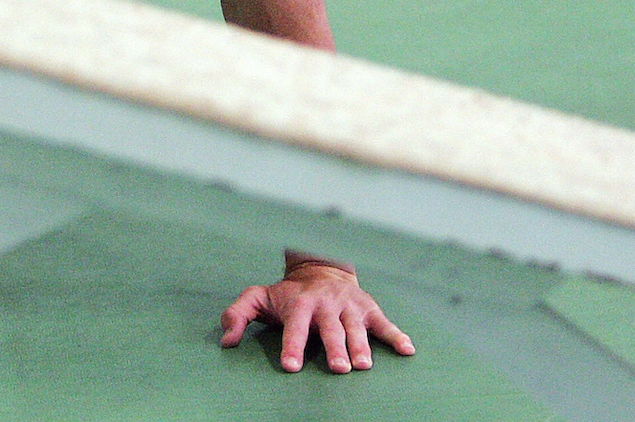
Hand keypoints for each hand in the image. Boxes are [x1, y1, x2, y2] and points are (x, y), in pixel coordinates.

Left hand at [219, 255, 414, 372]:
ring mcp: (348, 306)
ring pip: (356, 327)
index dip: (292, 346)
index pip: (295, 327)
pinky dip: (396, 335)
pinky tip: (408, 350)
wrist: (321, 266)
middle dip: (335, 348)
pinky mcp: (367, 307)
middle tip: (339, 368)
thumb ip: (238, 314)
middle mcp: (326, 305)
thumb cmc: (287, 292)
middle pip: (331, 329)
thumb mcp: (259, 297)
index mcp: (299, 304)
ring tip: (364, 366)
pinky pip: (383, 322)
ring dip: (361, 345)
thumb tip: (226, 340)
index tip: (290, 367)